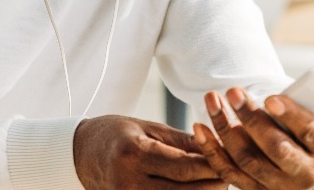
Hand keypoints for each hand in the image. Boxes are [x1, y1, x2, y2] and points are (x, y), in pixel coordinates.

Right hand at [73, 115, 227, 189]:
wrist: (80, 154)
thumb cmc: (118, 135)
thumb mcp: (149, 129)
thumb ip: (185, 142)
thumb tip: (221, 147)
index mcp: (135, 154)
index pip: (186, 167)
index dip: (215, 165)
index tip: (233, 158)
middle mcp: (129, 182)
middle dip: (215, 185)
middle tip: (232, 175)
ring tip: (218, 183)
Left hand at [192, 87, 313, 188]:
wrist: (304, 182)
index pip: (309, 132)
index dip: (291, 115)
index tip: (271, 96)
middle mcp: (302, 173)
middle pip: (275, 147)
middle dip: (252, 119)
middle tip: (234, 92)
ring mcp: (275, 185)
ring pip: (247, 159)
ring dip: (225, 129)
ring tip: (213, 100)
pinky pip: (227, 171)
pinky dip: (210, 150)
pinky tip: (200, 126)